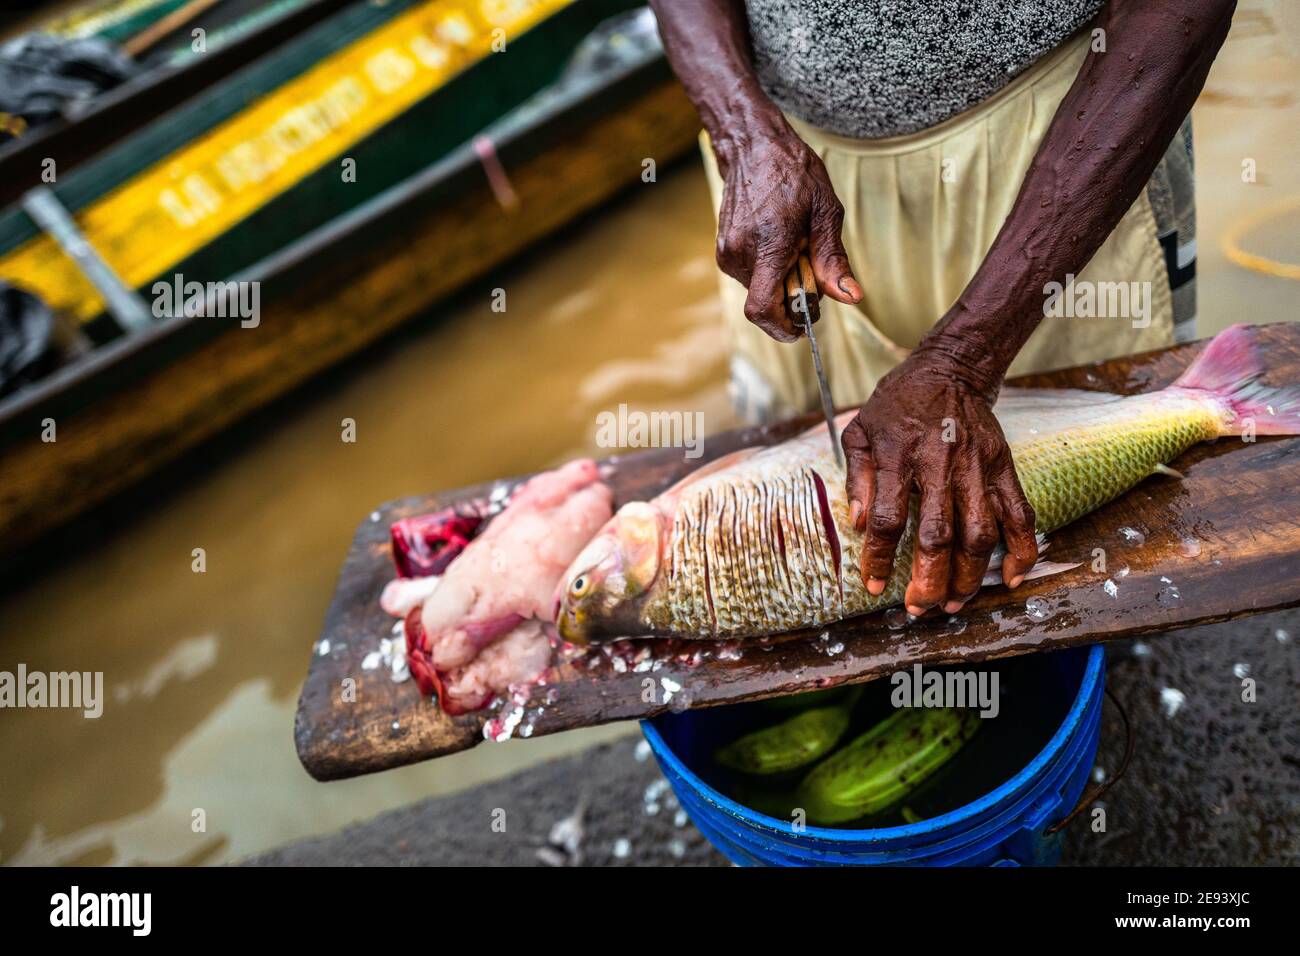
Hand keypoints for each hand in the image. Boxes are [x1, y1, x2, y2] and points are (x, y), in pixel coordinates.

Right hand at [713, 121, 861, 340]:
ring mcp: (727, 252)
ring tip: (794, 246)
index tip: (802, 325)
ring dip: (780, 282)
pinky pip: (749, 277)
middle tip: (810, 265)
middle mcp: (740, 253)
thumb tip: (850, 297)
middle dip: (791, 297)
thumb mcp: (826, 212)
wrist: (754, 147)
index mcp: (768, 246)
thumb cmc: (794, 173)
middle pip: (767, 302)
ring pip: (758, 291)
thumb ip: (834, 260)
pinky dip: (768, 271)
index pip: (762, 309)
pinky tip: (779, 243)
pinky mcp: (723, 250)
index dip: (783, 327)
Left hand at [840, 350, 1037, 614]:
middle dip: (929, 579)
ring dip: (970, 576)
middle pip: (938, 535)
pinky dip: (1022, 550)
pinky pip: (1020, 515)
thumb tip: (858, 523)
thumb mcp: (861, 430)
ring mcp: (978, 468)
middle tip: (919, 608)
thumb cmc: (898, 404)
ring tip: (954, 602)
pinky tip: (1012, 578)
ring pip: (980, 534)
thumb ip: (857, 476)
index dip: (880, 558)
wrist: (951, 370)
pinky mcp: (1004, 468)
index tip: (874, 586)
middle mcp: (941, 465)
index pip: (888, 519)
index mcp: (899, 456)